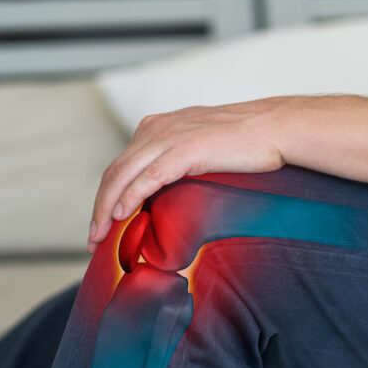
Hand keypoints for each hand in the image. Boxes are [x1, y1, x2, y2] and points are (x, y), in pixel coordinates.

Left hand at [87, 97, 289, 252]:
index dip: (106, 197)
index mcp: (157, 128)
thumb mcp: (200, 151)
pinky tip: (121, 215)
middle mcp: (156, 129)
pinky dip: (131, 196)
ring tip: (101, 235)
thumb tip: (167, 199)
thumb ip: (178, 166)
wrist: (274, 128)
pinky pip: (150, 177)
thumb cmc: (245, 144)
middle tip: (93, 239)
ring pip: (125, 175)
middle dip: (99, 208)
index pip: (120, 166)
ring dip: (107, 209)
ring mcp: (170, 137)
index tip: (102, 226)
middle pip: (114, 172)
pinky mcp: (186, 149)